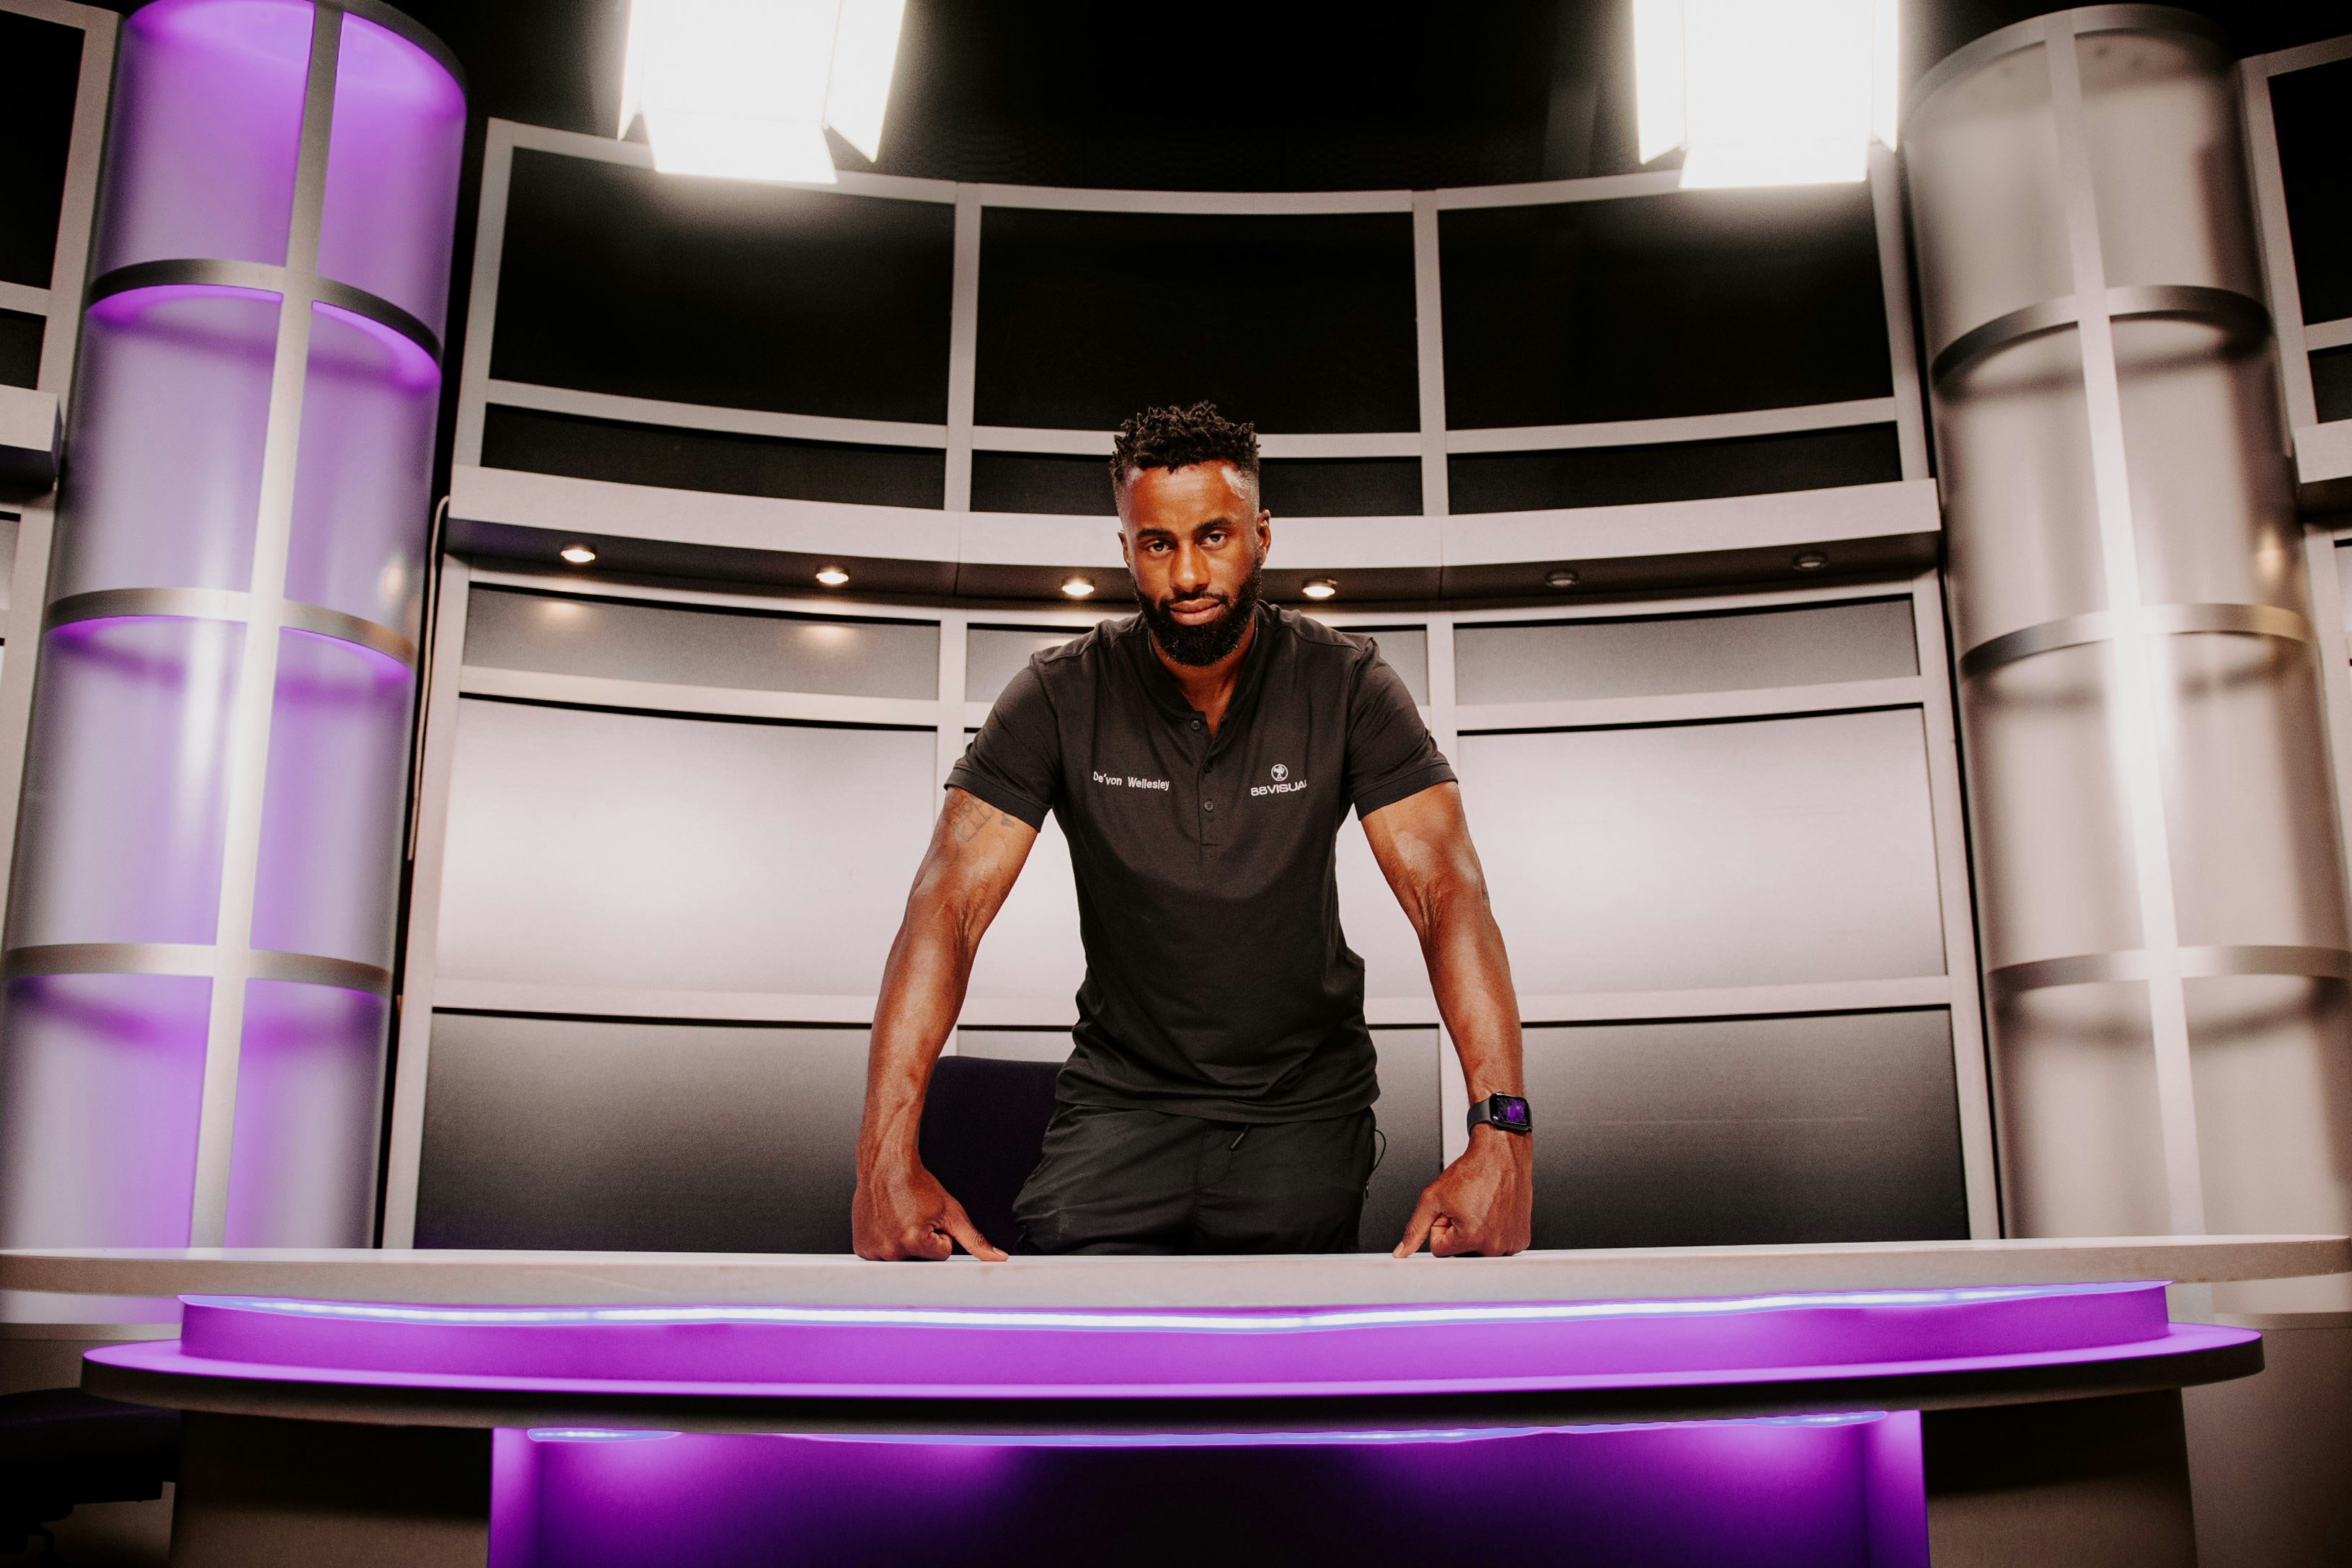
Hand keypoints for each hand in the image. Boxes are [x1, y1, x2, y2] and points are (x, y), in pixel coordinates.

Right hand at [852, 1154, 1007, 1261]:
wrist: (887, 1166)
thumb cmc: (915, 1184)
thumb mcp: (952, 1211)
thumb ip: (975, 1240)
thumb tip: (996, 1257)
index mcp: (914, 1241)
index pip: (942, 1254)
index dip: (941, 1235)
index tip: (930, 1219)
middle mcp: (890, 1249)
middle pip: (921, 1258)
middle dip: (923, 1241)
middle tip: (914, 1218)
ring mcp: (873, 1250)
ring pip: (902, 1257)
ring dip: (904, 1242)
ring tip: (900, 1218)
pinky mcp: (861, 1248)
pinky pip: (882, 1255)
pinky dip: (886, 1241)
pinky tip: (887, 1224)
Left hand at [1392, 1126, 1532, 1256]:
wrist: (1500, 1154)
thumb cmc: (1473, 1171)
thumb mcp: (1433, 1197)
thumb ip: (1415, 1228)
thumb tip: (1403, 1251)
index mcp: (1471, 1238)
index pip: (1440, 1249)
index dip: (1440, 1227)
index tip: (1450, 1210)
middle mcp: (1494, 1246)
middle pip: (1460, 1251)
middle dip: (1458, 1231)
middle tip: (1467, 1207)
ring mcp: (1511, 1243)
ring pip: (1479, 1248)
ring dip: (1476, 1231)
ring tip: (1482, 1207)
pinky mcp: (1521, 1239)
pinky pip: (1498, 1243)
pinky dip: (1494, 1230)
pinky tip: (1495, 1211)